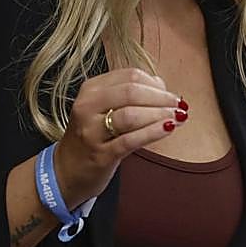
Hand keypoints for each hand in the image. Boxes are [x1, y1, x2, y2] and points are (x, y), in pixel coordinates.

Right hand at [53, 68, 184, 206]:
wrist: (66, 171)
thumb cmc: (92, 136)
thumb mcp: (103, 107)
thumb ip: (129, 94)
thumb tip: (161, 85)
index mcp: (91, 89)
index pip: (130, 75)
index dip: (156, 83)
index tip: (170, 93)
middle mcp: (88, 106)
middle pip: (132, 92)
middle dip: (161, 97)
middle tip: (179, 105)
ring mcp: (92, 131)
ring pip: (131, 114)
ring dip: (160, 114)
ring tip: (178, 116)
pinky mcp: (100, 154)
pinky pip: (130, 140)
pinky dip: (153, 132)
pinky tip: (168, 128)